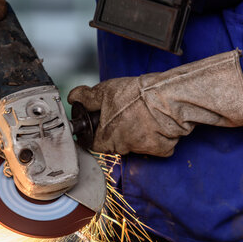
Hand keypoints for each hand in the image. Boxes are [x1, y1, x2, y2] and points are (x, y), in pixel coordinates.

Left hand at [68, 50, 242, 156]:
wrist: (169, 97)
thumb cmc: (137, 95)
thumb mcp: (105, 91)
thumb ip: (86, 97)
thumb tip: (74, 97)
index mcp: (106, 137)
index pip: (93, 143)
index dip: (95, 133)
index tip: (100, 125)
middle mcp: (122, 147)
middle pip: (115, 144)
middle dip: (118, 131)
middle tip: (126, 114)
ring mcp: (142, 150)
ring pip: (135, 144)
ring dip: (137, 133)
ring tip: (143, 115)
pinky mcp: (161, 149)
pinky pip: (156, 146)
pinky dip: (157, 137)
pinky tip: (158, 122)